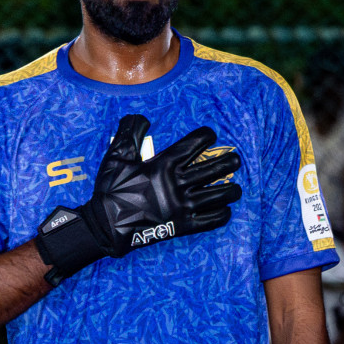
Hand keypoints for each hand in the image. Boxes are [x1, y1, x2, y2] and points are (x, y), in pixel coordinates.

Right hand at [35, 114, 241, 284]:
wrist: (108, 224)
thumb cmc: (112, 189)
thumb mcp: (117, 156)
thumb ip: (130, 133)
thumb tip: (141, 118)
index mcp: (164, 164)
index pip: (193, 145)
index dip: (205, 136)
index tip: (211, 135)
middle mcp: (178, 183)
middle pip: (213, 168)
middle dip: (228, 162)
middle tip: (235, 160)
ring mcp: (183, 205)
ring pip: (218, 195)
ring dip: (231, 190)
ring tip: (236, 187)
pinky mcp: (184, 225)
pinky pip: (211, 220)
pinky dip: (222, 214)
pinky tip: (225, 209)